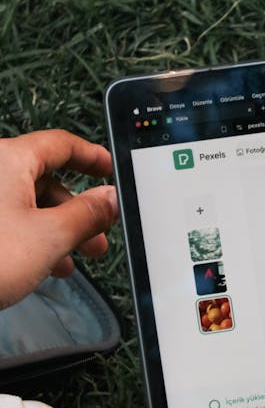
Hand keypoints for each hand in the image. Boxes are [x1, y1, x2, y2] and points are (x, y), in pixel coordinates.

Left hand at [0, 130, 117, 308]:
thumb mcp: (50, 237)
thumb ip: (88, 213)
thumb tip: (110, 199)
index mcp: (7, 159)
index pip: (60, 144)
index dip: (91, 157)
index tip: (109, 169)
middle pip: (42, 177)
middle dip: (75, 209)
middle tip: (97, 233)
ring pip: (22, 202)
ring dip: (53, 228)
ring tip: (70, 259)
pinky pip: (3, 218)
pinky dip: (28, 236)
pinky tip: (40, 263)